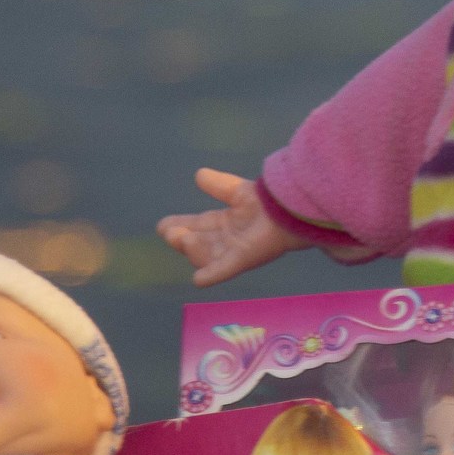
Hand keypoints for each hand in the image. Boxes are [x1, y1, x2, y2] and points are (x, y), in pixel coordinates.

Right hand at [157, 168, 296, 285]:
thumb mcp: (238, 191)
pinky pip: (225, 268)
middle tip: (170, 233)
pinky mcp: (245, 258)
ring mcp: (234, 251)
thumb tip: (198, 174)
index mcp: (224, 223)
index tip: (162, 226)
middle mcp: (226, 240)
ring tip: (182, 239)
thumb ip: (218, 185)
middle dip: (181, 239)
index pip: (196, 226)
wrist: (291, 207)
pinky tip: (198, 280)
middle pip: (197, 243)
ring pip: (206, 255)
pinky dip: (212, 274)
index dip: (178, 225)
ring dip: (192, 250)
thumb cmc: (269, 201)